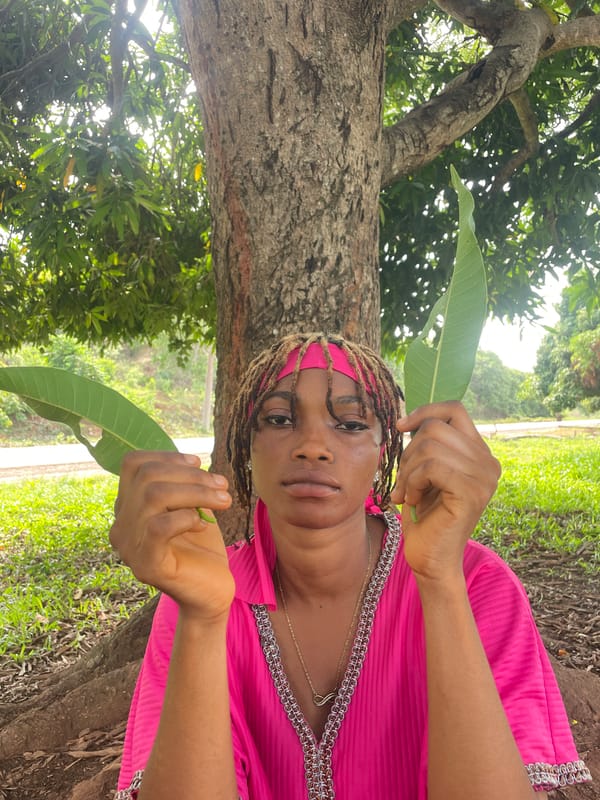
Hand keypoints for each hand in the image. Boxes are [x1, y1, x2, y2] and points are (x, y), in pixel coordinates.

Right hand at [110, 451, 234, 620]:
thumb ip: (183, 485)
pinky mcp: (146, 565)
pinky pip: (159, 527)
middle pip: (147, 477)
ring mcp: (130, 546)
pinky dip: (186, 517)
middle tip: (222, 484)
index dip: (166, 456)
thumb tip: (191, 461)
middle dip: (190, 474)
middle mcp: (121, 525)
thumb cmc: (202, 548)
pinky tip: (202, 525)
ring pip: (154, 496)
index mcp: (129, 508)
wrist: (211, 593)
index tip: (198, 462)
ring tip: (224, 500)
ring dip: (196, 492)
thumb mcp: (191, 506)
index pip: (132, 465)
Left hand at [391, 402, 500, 583]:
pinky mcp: (472, 492)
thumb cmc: (424, 516)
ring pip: (429, 447)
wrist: (430, 559)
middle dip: (408, 452)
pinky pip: (431, 467)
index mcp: (480, 453)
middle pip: (435, 428)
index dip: (425, 411)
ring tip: (407, 492)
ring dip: (407, 471)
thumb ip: (427, 444)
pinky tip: (411, 500)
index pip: (454, 410)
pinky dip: (412, 481)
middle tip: (403, 480)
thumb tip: (407, 419)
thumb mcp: (424, 471)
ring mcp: (484, 477)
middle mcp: (489, 463)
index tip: (400, 427)